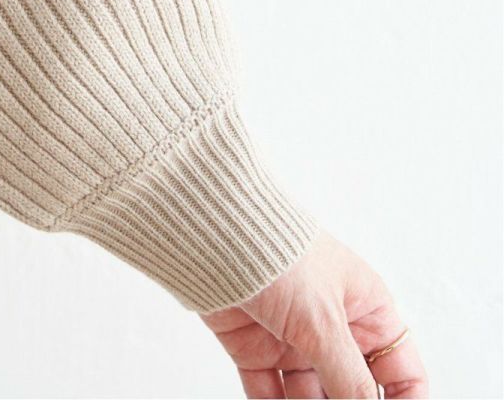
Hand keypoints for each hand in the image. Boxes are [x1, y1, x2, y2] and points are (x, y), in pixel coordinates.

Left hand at [200, 230, 426, 397]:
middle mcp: (332, 328)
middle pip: (354, 391)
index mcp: (366, 310)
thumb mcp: (323, 321)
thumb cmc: (278, 254)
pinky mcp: (255, 349)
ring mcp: (293, 340)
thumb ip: (349, 379)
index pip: (402, 373)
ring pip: (311, 398)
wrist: (211, 231)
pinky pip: (270, 394)